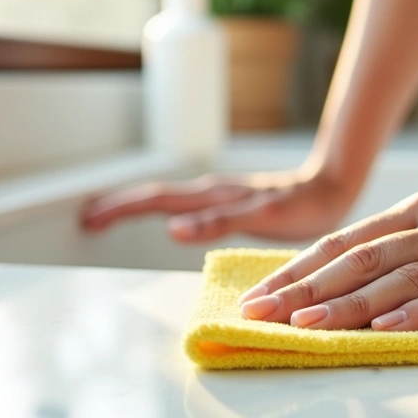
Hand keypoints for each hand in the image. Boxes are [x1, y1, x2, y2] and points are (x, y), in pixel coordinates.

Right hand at [79, 170, 356, 242]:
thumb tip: (171, 228)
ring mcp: (217, 196)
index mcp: (210, 196)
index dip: (120, 208)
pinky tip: (161, 220)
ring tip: (107, 215)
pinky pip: (184, 205)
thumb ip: (216, 222)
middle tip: (86, 218)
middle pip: (152, 196)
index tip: (90, 218)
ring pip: (165, 198)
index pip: (153, 199)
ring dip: (134, 206)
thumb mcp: (261, 218)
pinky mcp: (228, 203)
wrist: (332, 188)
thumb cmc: (303, 206)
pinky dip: (161, 211)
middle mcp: (209, 193)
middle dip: (117, 205)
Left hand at [237, 182, 417, 329]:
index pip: (345, 242)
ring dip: (351, 303)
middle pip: (363, 259)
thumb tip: (327, 284)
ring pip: (405, 277)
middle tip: (263, 315)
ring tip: (309, 325)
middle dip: (306, 290)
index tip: (256, 298)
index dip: (296, 271)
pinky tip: (389, 328)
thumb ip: (398, 248)